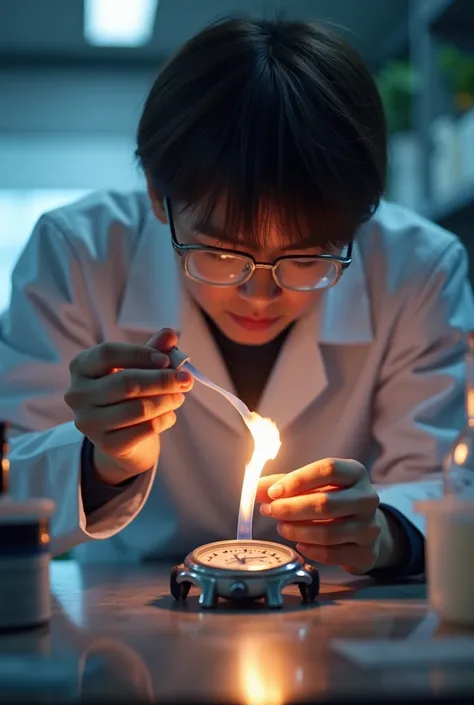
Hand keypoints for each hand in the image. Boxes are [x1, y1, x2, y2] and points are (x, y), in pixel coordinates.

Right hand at [65, 328, 192, 483]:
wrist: (121, 436)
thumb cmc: (129, 392)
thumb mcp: (139, 367)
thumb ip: (153, 350)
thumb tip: (170, 334)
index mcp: (81, 367)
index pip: (108, 353)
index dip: (140, 354)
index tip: (167, 360)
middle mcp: (77, 394)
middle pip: (126, 383)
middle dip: (162, 380)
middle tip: (187, 379)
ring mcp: (89, 422)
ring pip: (138, 409)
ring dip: (167, 401)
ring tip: (180, 396)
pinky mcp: (106, 445)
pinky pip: (144, 429)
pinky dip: (164, 419)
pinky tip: (170, 415)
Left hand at [256, 459, 399, 573]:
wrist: (365, 528)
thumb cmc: (333, 499)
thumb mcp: (313, 485)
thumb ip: (285, 484)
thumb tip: (255, 489)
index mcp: (355, 472)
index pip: (328, 469)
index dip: (297, 480)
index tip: (273, 492)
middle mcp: (367, 498)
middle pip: (326, 502)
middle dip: (291, 508)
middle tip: (271, 511)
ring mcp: (370, 527)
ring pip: (328, 532)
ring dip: (298, 531)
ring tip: (282, 527)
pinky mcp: (366, 553)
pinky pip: (332, 554)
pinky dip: (311, 550)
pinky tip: (299, 544)